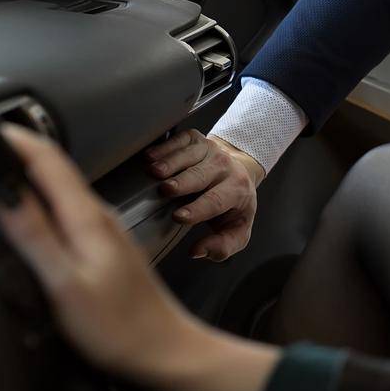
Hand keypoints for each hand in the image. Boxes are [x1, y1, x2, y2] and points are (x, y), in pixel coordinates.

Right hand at [0, 124, 277, 390]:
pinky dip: (39, 206)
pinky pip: (64, 214)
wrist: (165, 352)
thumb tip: (4, 194)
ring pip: (57, 192)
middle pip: (51, 172)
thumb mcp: (66, 283)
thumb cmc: (119, 329)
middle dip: (13, 157)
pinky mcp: (100, 250)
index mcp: (87, 218)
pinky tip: (25, 219)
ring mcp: (101, 232)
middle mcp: (97, 217)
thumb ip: (35, 235)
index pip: (48, 160)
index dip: (14, 140)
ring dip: (25, 181)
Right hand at [146, 130, 262, 260]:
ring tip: (154, 172)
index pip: (216, 201)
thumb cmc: (233, 204)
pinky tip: (150, 156)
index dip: (198, 209)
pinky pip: (181, 139)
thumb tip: (198, 252)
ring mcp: (210, 150)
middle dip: (183, 183)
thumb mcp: (236, 229)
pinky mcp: (196, 138)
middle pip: (201, 175)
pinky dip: (166, 146)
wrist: (239, 170)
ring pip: (190, 154)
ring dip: (171, 162)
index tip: (179, 217)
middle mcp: (224, 167)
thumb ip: (223, 246)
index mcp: (236, 190)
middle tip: (165, 190)